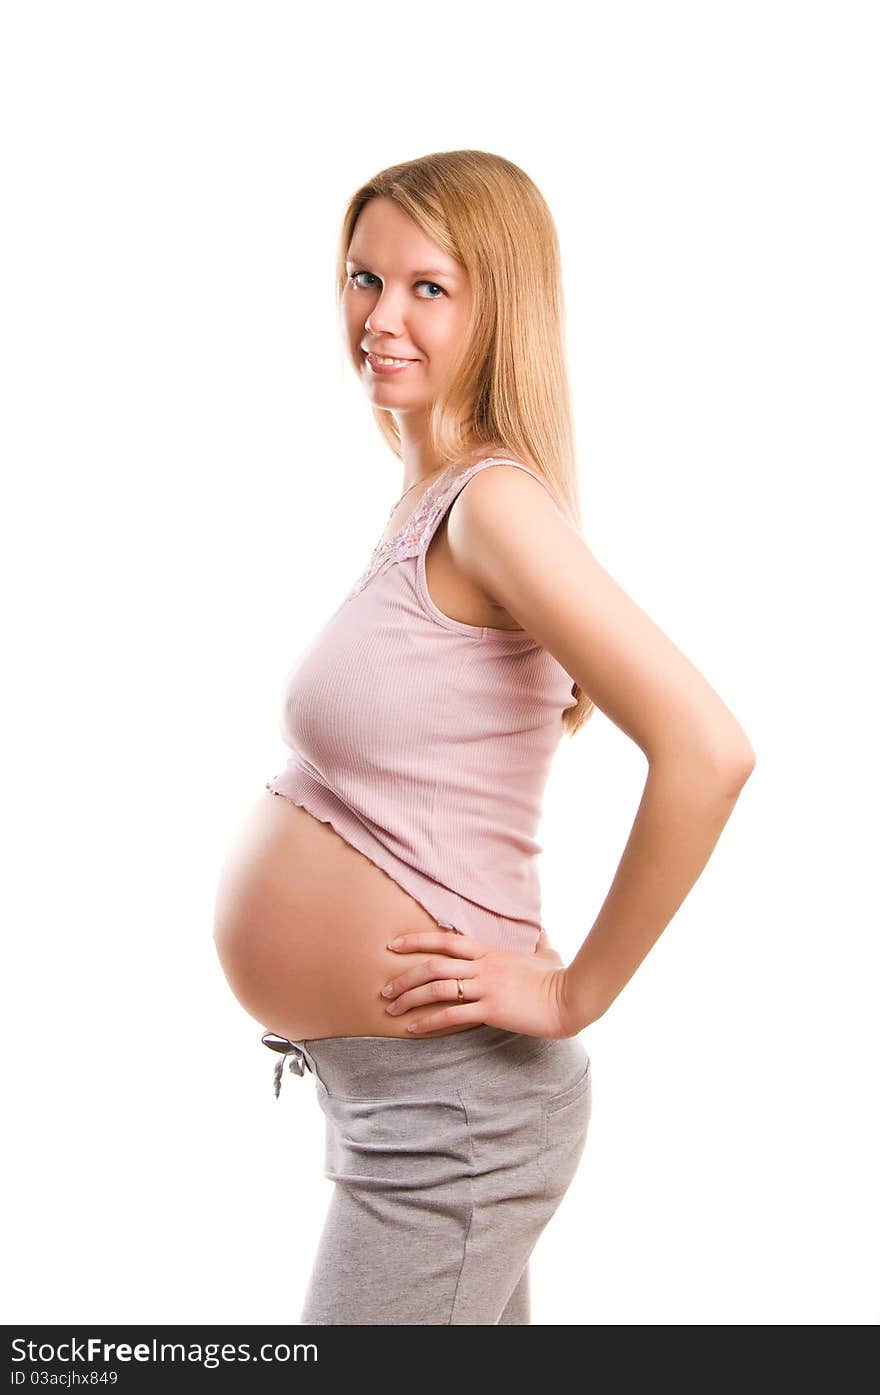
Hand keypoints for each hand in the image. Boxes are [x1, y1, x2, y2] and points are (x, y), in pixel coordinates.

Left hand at [379, 927, 583, 1038]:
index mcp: (490, 952)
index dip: (417, 941)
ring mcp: (486, 987)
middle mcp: (483, 966)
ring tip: (391, 1008)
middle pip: (433, 965)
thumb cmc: (560, 977)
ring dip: (409, 997)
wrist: (571, 997)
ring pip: (436, 988)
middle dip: (404, 975)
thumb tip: (542, 931)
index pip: (446, 941)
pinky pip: (452, 1015)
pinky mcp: (491, 1009)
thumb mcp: (548, 954)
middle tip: (384, 987)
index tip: (394, 946)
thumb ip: (539, 943)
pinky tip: (413, 1029)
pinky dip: (428, 1022)